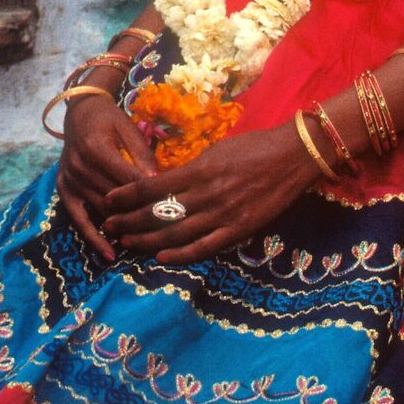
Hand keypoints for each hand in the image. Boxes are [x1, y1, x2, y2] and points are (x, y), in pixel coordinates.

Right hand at [58, 93, 157, 262]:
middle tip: (166, 234)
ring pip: (102, 212)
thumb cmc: (109, 120)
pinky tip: (110, 255)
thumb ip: (142, 156)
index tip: (171, 212)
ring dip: (124, 229)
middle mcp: (79, 167)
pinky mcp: (64, 192)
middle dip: (141, 216)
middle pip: (116, 200)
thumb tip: (160, 184)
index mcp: (96, 148)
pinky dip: (94, 239)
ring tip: (147, 246)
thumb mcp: (128, 130)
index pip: (129, 181)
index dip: (151, 197)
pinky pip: (79, 220)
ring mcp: (70, 181)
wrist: (79, 114)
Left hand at [99, 126, 316, 265]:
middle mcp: (207, 195)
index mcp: (199, 170)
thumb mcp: (217, 150)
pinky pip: (204, 247)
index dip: (126, 196)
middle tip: (108, 226)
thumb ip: (191, 170)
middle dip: (128, 220)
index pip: (151, 187)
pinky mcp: (239, 231)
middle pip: (157, 213)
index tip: (108, 201)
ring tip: (127, 243)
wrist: (294, 156)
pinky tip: (161, 257)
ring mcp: (223, 216)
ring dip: (147, 240)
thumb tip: (165, 184)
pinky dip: (181, 255)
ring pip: (175, 234)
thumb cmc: (255, 146)